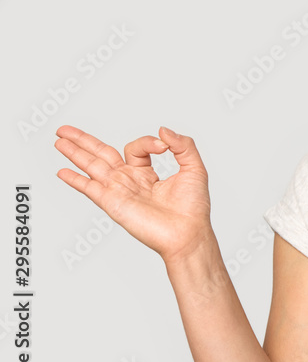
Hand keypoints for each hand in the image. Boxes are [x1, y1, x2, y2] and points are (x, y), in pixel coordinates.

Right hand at [54, 125, 213, 265]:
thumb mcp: (194, 168)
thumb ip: (182, 145)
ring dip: (74, 153)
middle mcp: (129, 181)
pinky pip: (89, 188)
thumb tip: (163, 130)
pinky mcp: (112, 202)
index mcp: (147, 173)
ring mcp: (119, 191)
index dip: (148, 142)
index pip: (135, 148)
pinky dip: (75, 180)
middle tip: (65, 129)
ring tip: (59, 140)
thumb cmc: (193, 207)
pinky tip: (62, 171)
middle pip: (101, 154)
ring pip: (91, 166)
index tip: (163, 146)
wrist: (187, 232)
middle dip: (83, 140)